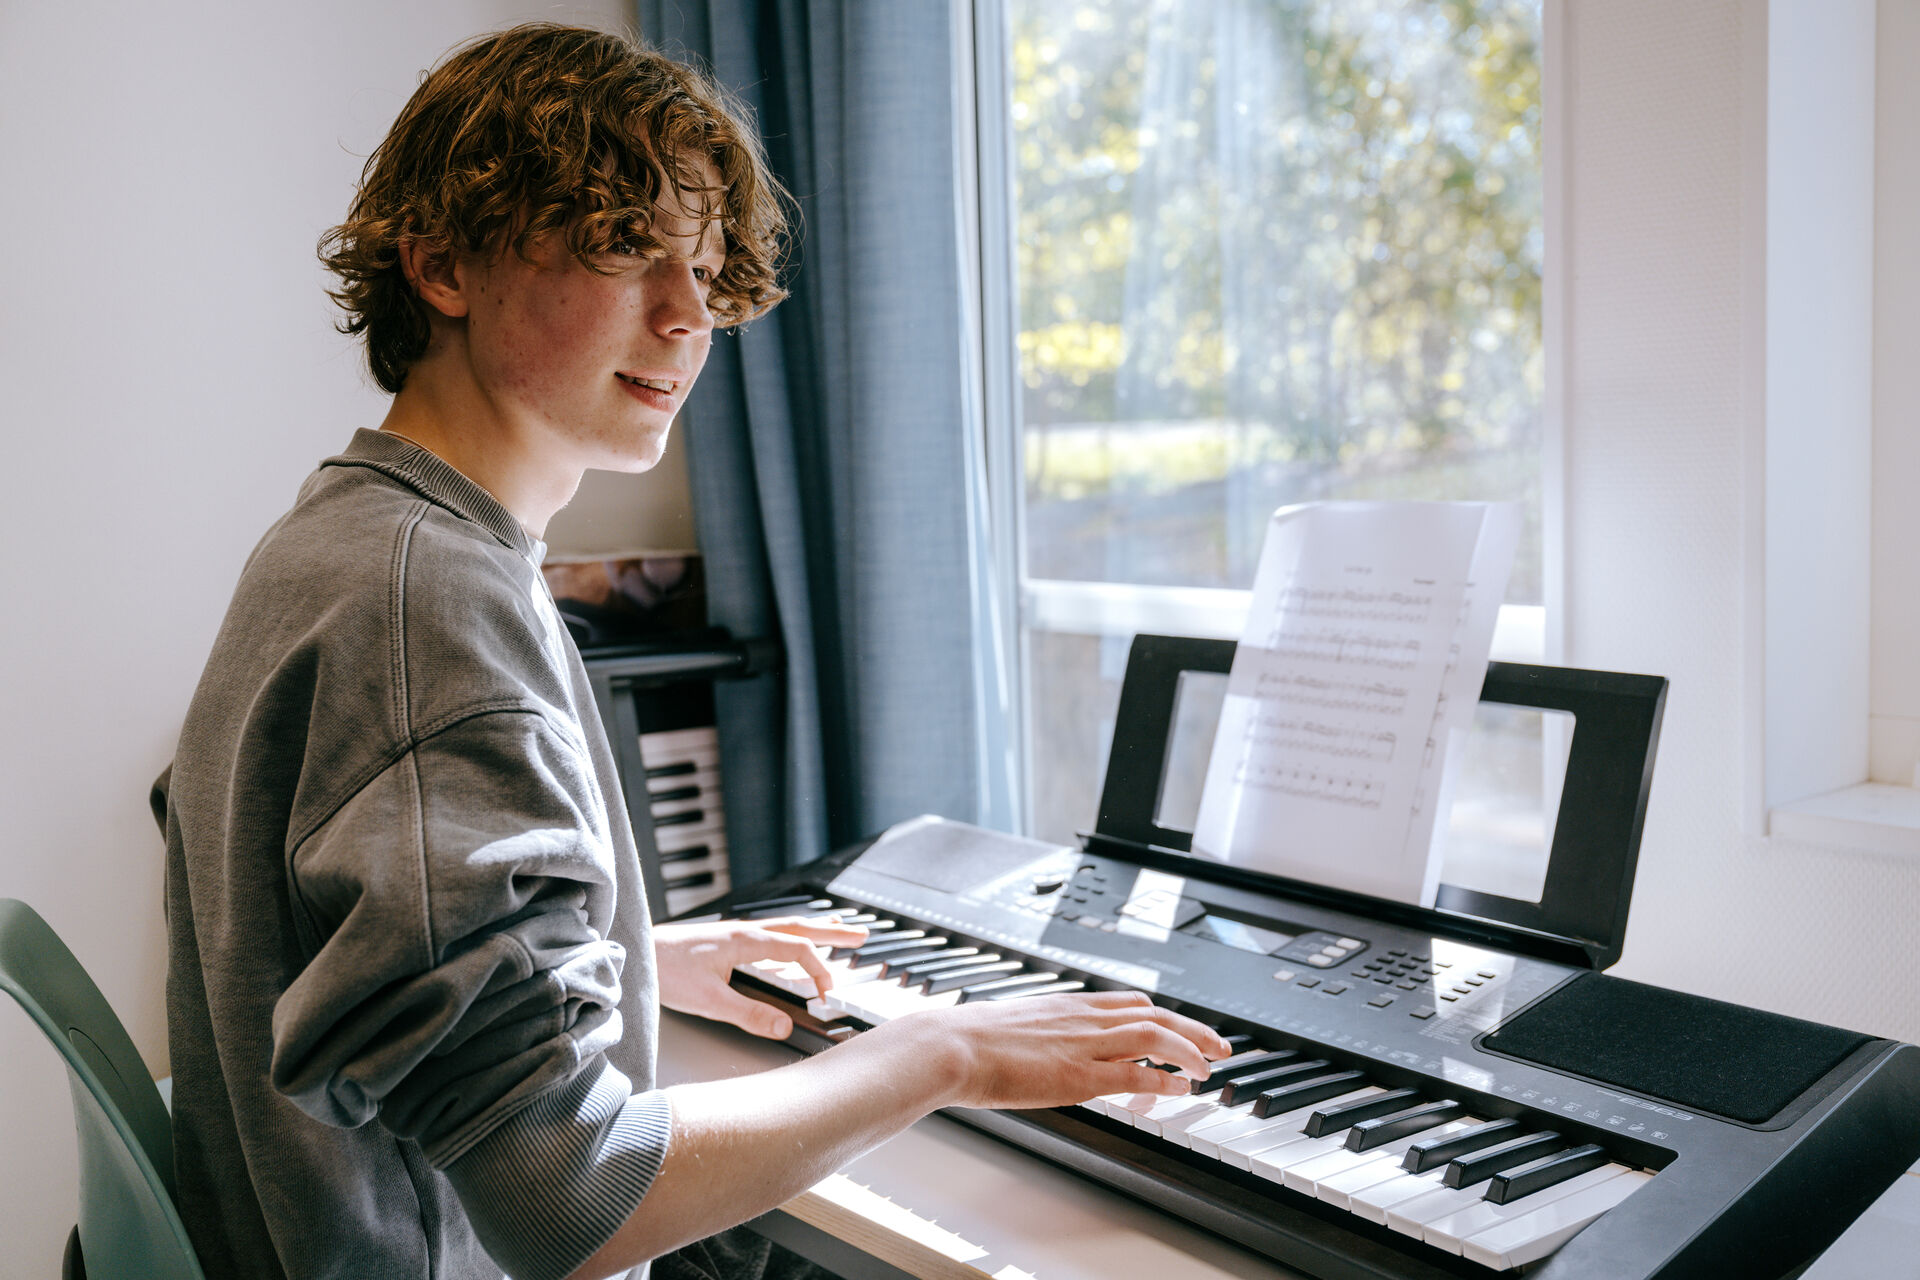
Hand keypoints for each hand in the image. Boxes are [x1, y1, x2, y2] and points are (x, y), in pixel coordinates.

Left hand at [653, 915, 866, 1038]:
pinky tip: (789, 946)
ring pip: (785, 927)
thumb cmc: (665, 972)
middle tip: (862, 934)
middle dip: (832, 932)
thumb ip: (749, 1015)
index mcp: (746, 941)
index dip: (819, 971)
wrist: (636, 953)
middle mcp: (744, 932)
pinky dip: (790, 937)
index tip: (828, 995)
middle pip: (799, 927)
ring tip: (837, 930)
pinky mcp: (725, 940)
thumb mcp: (709, 1001)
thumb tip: (785, 1028)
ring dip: (814, 929)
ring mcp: (735, 933)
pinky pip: (770, 934)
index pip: (798, 949)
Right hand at [873, 989, 1235, 1110]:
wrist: (949, 1046)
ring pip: (1154, 1035)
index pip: (1130, 1003)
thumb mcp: (1012, 1026)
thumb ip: (1039, 1034)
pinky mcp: (1077, 1075)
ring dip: (1189, 1050)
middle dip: (1192, 1029)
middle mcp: (1082, 1018)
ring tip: (1208, 1069)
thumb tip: (1043, 1047)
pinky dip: (1163, 1079)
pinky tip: (1178, 1088)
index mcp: (1067, 1005)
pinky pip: (1134, 1073)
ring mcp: (1082, 1045)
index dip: (1164, 1016)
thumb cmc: (967, 1040)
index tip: (1182, 1029)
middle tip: (1219, 1046)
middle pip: (1154, 1013)